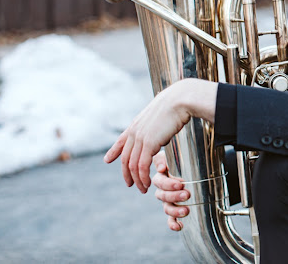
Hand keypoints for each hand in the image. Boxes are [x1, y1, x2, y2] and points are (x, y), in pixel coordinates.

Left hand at [104, 78, 217, 192]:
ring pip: (132, 165)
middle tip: (130, 184)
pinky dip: (143, 177)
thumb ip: (155, 124)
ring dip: (137, 179)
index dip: (113, 151)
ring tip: (143, 188)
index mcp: (136, 124)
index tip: (107, 160)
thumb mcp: (160, 114)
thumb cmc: (176, 104)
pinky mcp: (149, 143)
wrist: (180, 100)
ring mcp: (140, 137)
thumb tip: (160, 129)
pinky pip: (142, 165)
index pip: (121, 140)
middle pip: (125, 158)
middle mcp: (135, 132)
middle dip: (126, 173)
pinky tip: (147, 182)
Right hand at [152, 151, 190, 230]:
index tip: (180, 183)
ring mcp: (168, 201)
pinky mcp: (174, 211)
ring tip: (186, 211)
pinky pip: (170, 220)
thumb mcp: (174, 155)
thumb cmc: (182, 160)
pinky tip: (180, 226)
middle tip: (187, 194)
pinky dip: (173, 224)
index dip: (168, 184)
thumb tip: (160, 168)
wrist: (194, 167)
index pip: (160, 182)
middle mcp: (163, 190)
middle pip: (163, 196)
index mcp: (161, 176)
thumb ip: (165, 158)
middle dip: (174, 197)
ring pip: (167, 208)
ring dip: (175, 211)